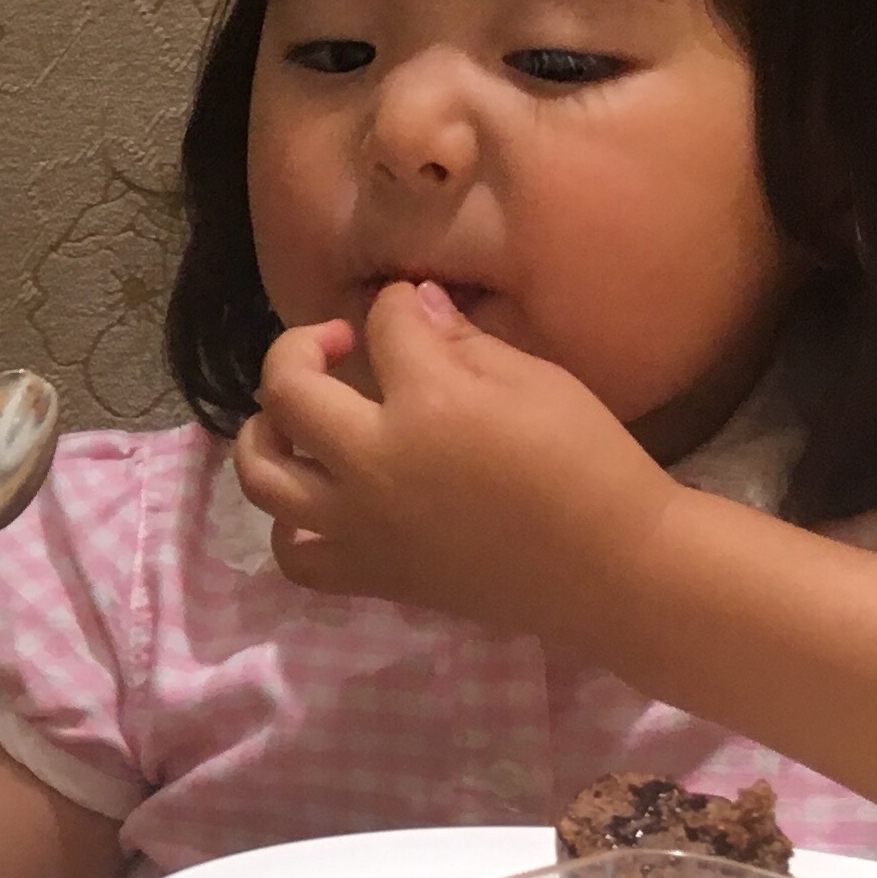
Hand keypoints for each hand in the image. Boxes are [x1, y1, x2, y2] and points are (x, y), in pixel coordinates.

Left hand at [231, 281, 674, 635]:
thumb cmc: (590, 463)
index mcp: (429, 401)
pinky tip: (316, 498)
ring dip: (265, 431)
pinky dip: (288, 523)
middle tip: (337, 343)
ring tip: (296, 416)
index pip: (382, 325)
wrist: (614, 570)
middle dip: (300, 347)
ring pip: (262, 473)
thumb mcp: (538, 380)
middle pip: (288, 388)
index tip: (407, 309)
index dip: (393, 305)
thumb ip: (462, 340)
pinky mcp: (371, 573)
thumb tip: (411, 304)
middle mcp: (375, 461)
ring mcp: (361, 524)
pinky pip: (293, 553)